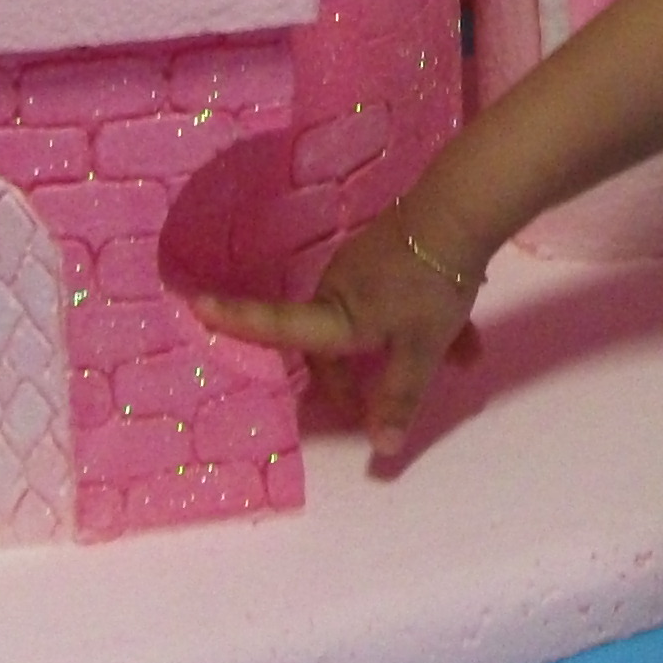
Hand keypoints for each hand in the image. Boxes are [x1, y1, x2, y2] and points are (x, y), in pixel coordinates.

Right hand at [193, 210, 486, 462]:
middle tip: (365, 405)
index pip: (280, 325)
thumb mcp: (419, 348)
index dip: (238, 320)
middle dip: (348, 376)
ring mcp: (366, 265)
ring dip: (399, 349)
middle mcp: (340, 286)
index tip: (197, 305)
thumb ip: (400, 397)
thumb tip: (381, 449)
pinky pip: (397, 300)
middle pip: (331, 339)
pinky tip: (466, 341)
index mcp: (337, 312)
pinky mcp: (394, 251)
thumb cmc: (429, 285)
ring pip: (373, 320)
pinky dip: (422, 324)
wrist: (460, 212)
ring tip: (447, 364)